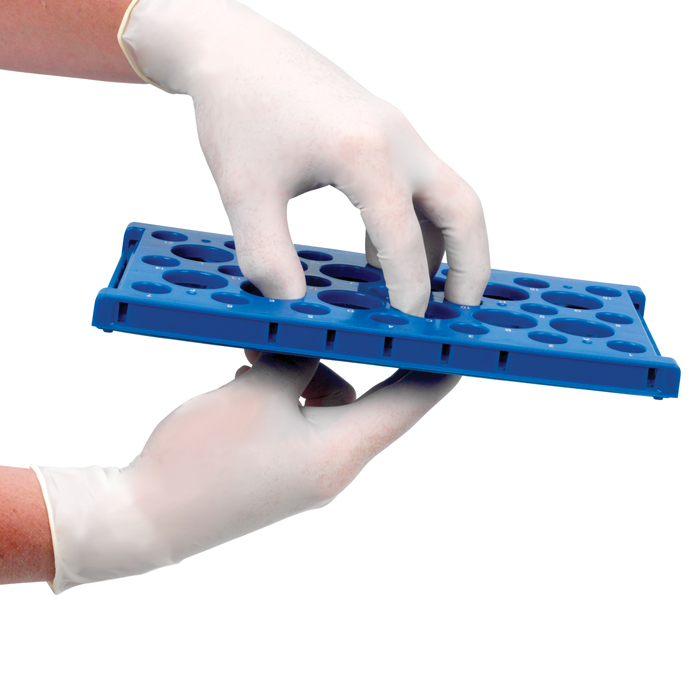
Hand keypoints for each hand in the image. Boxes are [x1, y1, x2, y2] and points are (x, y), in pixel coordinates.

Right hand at [33, 351, 458, 592]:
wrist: (142, 517)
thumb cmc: (202, 458)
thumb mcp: (260, 389)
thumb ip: (299, 358)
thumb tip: (314, 343)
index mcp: (341, 451)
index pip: (411, 403)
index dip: (438, 365)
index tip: (456, 335)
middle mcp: (333, 466)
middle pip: (369, 400)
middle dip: (349, 355)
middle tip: (338, 319)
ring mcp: (306, 473)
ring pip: (328, 403)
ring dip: (304, 371)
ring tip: (262, 353)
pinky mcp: (280, 471)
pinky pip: (300, 417)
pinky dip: (286, 390)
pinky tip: (252, 375)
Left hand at [118, 0, 489, 314]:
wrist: (234, 48)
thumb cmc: (237, 109)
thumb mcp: (245, 193)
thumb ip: (269, 258)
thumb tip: (293, 307)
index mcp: (365, 153)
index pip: (405, 238)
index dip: (410, 290)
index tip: (406, 326)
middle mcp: (396, 139)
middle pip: (464, 210)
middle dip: (471, 268)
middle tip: (460, 313)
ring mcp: (396, 132)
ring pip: (449, 196)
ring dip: (446, 246)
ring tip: (420, 290)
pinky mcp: (386, 131)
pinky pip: (421, 186)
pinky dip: (416, 225)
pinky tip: (380, 253)